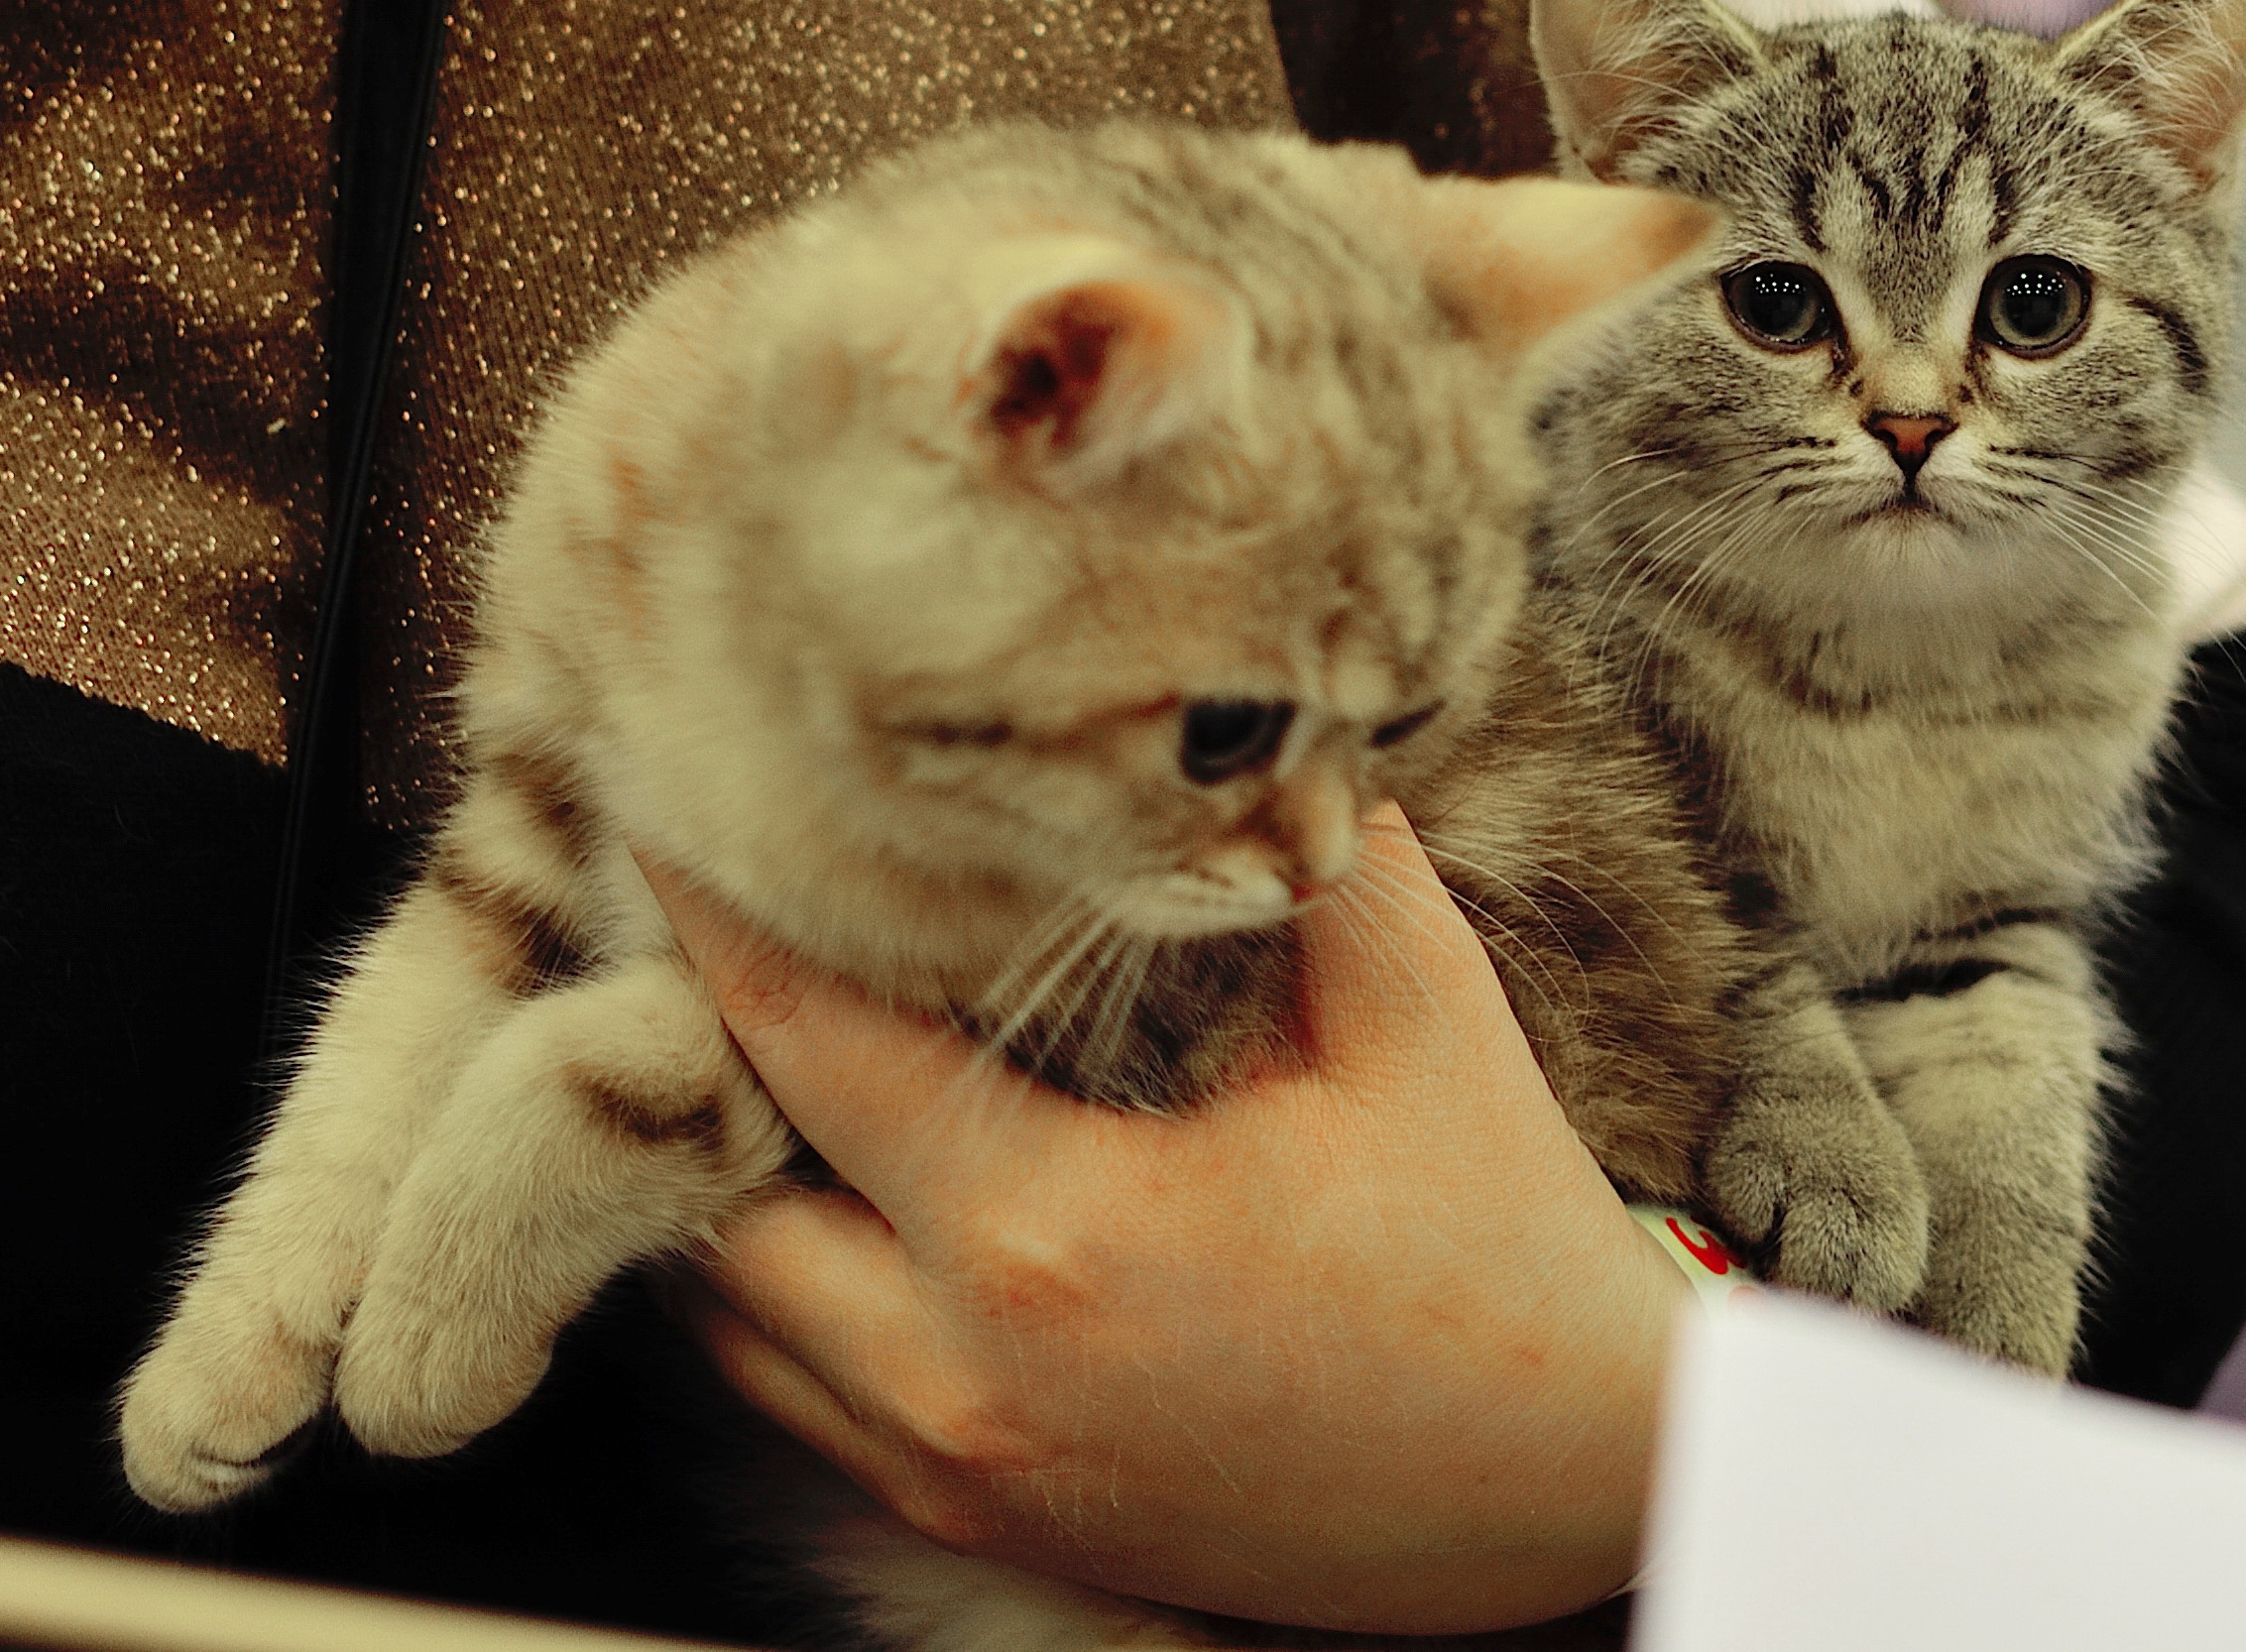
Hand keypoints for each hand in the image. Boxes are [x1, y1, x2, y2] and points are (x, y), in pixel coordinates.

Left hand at [649, 807, 1687, 1635]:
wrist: (1578, 1485)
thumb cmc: (1500, 1241)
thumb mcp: (1422, 1015)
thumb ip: (1303, 854)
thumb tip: (1227, 724)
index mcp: (1052, 1235)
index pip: (801, 1042)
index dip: (715, 914)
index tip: (666, 811)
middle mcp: (965, 1375)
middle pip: (714, 1205)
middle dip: (689, 1068)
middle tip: (702, 932)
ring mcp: (969, 1470)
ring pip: (736, 1326)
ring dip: (729, 1192)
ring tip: (751, 1059)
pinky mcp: (996, 1521)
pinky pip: (808, 1400)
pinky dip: (785, 1296)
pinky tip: (841, 1198)